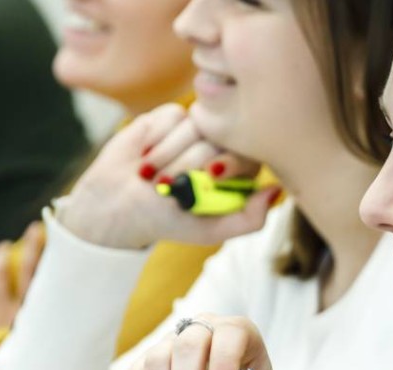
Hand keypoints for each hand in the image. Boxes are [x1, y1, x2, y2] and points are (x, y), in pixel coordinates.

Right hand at [58, 104, 281, 250]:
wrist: (116, 207)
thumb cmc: (167, 220)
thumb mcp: (211, 230)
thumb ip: (250, 218)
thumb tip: (276, 191)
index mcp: (237, 172)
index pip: (248, 153)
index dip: (228, 163)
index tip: (208, 177)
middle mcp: (220, 146)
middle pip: (218, 138)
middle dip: (188, 166)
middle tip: (169, 187)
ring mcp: (196, 129)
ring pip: (194, 125)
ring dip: (168, 155)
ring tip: (153, 176)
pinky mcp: (170, 116)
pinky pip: (172, 116)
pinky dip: (156, 139)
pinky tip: (146, 154)